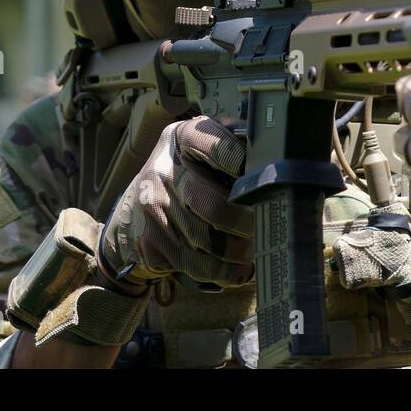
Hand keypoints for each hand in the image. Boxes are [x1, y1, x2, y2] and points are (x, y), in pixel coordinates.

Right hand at [100, 116, 254, 287]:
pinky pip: (195, 265)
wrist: (135, 208)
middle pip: (215, 207)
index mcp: (182, 138)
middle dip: (247, 225)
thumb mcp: (204, 146)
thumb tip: (275, 157)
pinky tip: (238, 269)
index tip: (267, 183)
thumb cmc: (187, 173)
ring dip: (239, 253)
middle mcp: (163, 169)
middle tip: (267, 229)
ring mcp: (152, 207)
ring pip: (207, 242)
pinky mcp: (149, 240)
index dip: (247, 168)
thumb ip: (234, 143)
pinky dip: (223, 272)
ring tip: (256, 251)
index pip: (219, 148)